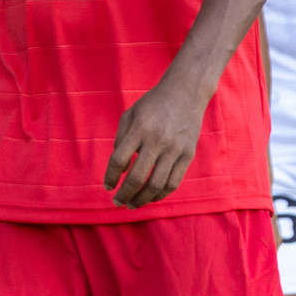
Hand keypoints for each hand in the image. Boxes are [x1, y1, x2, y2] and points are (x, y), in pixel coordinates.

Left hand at [103, 78, 204, 208]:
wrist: (185, 92)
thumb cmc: (153, 103)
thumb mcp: (130, 114)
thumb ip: (121, 139)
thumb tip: (117, 168)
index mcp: (139, 128)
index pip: (119, 160)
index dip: (110, 177)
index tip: (107, 187)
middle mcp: (157, 139)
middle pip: (137, 177)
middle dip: (124, 194)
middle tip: (118, 202)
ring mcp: (175, 148)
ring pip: (156, 185)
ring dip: (142, 200)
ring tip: (133, 204)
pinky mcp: (188, 154)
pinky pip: (173, 182)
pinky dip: (161, 194)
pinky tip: (151, 198)